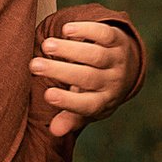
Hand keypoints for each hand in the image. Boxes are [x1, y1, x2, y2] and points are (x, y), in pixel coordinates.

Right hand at [32, 16, 137, 140]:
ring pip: (95, 54)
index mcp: (104, 101)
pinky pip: (103, 33)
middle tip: (34, 65)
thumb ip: (71, 118)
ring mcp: (116, 59)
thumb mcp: (87, 107)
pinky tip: (66, 30)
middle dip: (60, 71)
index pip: (88, 105)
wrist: (127, 67)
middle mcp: (113, 81)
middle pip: (88, 77)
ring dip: (70, 49)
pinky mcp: (117, 39)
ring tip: (46, 45)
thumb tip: (54, 132)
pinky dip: (86, 30)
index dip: (69, 102)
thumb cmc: (97, 90)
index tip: (47, 95)